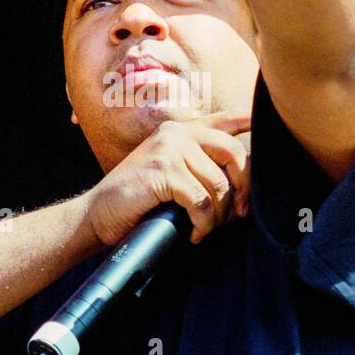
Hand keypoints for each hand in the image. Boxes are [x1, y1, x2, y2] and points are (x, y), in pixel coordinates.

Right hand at [84, 111, 251, 246]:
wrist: (96, 214)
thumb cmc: (135, 201)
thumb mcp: (167, 174)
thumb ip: (196, 168)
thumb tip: (237, 187)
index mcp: (178, 131)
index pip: (221, 120)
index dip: (244, 120)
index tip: (258, 121)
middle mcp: (175, 133)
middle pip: (233, 153)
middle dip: (243, 188)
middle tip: (238, 215)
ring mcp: (169, 149)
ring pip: (218, 184)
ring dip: (218, 215)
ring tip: (205, 229)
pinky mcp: (164, 171)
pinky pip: (201, 201)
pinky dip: (202, 224)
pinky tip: (194, 234)